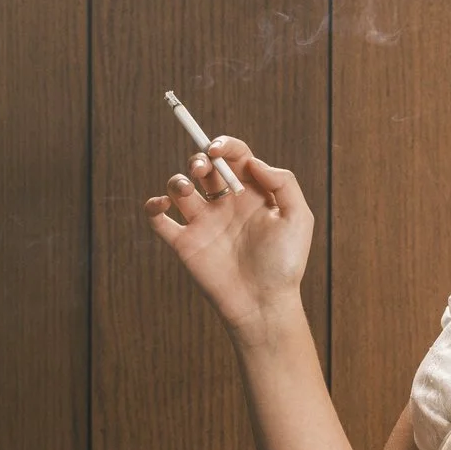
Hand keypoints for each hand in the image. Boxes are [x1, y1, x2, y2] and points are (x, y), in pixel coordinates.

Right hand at [144, 135, 313, 329]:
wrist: (263, 305)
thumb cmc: (284, 265)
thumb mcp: (297, 218)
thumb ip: (282, 182)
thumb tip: (253, 161)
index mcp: (251, 194)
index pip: (234, 156)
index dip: (224, 145)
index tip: (218, 149)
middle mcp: (225, 205)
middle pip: (203, 166)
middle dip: (199, 159)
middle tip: (204, 170)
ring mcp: (203, 224)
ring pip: (179, 187)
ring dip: (177, 180)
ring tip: (187, 191)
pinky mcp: (185, 244)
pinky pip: (159, 219)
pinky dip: (153, 206)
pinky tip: (162, 205)